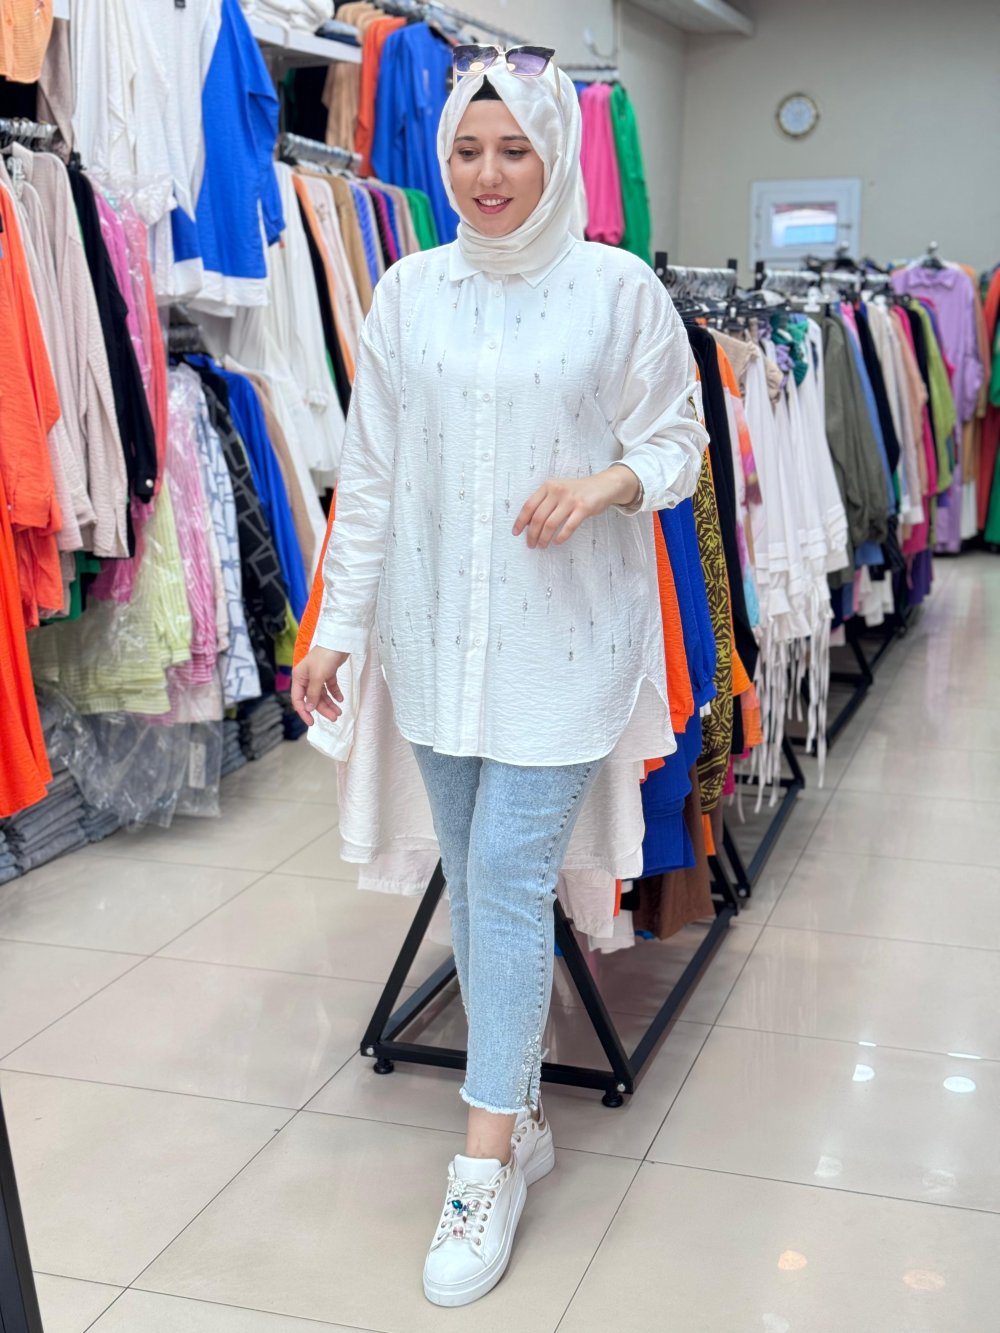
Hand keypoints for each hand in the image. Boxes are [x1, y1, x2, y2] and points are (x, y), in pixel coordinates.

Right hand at [290, 647, 349, 726]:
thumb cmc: (325, 657)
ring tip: (339, 712)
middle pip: (313, 699)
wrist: (339, 642)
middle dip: (323, 709)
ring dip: (330, 703)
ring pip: (322, 694)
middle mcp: (306, 677)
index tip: (312, 723)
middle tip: (334, 718)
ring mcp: (317, 675)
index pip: (298, 699)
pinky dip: (335, 693)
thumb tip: (308, 709)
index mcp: (299, 677)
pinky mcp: (328, 673)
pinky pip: (330, 687)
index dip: (304, 712)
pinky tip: (341, 699)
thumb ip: (313, 694)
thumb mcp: (318, 677)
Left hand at [512, 465, 640, 548]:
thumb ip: (545, 502)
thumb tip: (529, 524)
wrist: (602, 485)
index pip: (529, 506)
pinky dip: (561, 537)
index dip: (521, 521)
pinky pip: (568, 526)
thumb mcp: (558, 490)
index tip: (516, 533)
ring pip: (551, 524)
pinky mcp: (583, 508)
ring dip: (544, 538)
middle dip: (532, 534)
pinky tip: (557, 542)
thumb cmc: (577, 491)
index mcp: (548, 486)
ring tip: (542, 546)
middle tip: (531, 544)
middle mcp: (557, 491)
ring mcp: (570, 499)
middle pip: (538, 517)